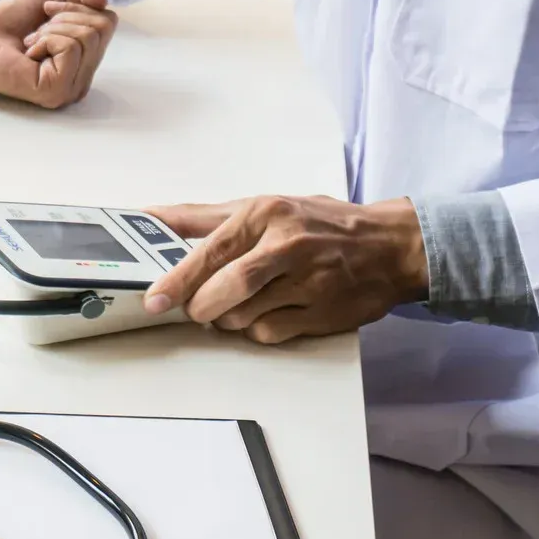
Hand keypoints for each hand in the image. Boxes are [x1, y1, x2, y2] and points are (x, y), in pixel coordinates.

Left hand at [0, 0, 117, 108]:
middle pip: (103, 27)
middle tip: (37, 30)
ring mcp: (71, 88)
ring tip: (31, 43)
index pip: (109, 21)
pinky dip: (46, 40)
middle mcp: (83, 77)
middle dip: (66, 15)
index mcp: (85, 59)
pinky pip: (70, 48)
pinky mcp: (57, 91)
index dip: (78, 5)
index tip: (46, 11)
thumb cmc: (6, 25)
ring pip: (88, 36)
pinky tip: (28, 54)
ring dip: (52, 29)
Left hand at [141, 195, 428, 343]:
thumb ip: (202, 216)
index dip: (178, 279)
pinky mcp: (321, 315)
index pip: (213, 251)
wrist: (388, 245)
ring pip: (244, 316)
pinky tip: (262, 312)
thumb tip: (150, 217)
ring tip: (233, 303)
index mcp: (266, 214)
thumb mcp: (261, 205)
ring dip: (226, 318)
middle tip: (195, 305)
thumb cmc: (318, 224)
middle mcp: (288, 246)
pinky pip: (269, 333)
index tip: (155, 298)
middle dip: (201, 305)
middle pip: (228, 289)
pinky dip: (254, 329)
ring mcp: (308, 283)